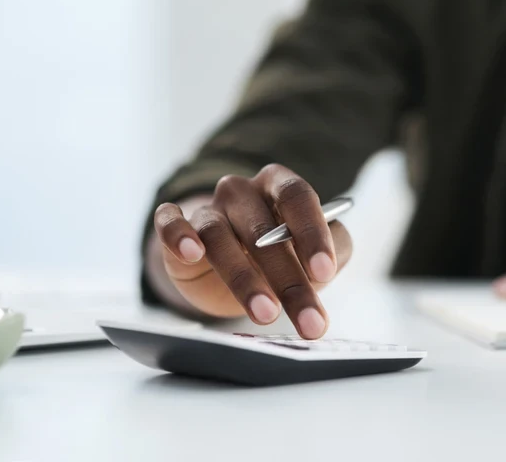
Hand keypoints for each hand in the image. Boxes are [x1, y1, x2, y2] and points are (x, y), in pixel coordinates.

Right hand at [151, 165, 351, 337]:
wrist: (228, 274)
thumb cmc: (281, 258)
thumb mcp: (315, 255)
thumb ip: (335, 250)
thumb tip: (332, 261)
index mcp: (280, 186)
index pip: (297, 197)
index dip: (312, 233)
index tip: (324, 272)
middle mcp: (242, 192)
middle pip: (263, 228)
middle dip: (288, 279)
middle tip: (307, 319)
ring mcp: (207, 208)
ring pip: (219, 235)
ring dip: (243, 278)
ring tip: (266, 313)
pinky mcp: (176, 228)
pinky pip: (170, 222)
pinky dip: (178, 234)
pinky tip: (192, 253)